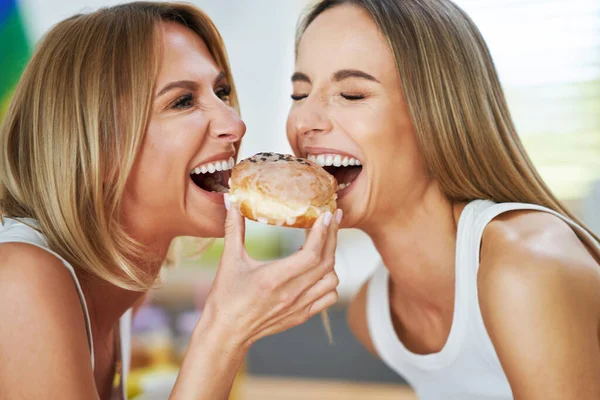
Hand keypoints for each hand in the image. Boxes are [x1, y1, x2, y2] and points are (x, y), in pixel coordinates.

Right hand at [201, 195, 341, 349]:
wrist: (226, 333)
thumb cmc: (226, 297)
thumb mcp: (229, 260)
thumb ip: (233, 228)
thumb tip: (231, 200)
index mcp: (274, 279)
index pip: (311, 254)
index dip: (322, 233)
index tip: (326, 215)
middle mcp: (291, 294)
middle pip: (326, 262)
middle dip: (332, 237)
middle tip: (332, 218)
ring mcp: (299, 306)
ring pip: (331, 280)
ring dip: (331, 259)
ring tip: (322, 243)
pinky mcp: (302, 315)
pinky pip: (328, 296)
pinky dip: (329, 280)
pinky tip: (319, 270)